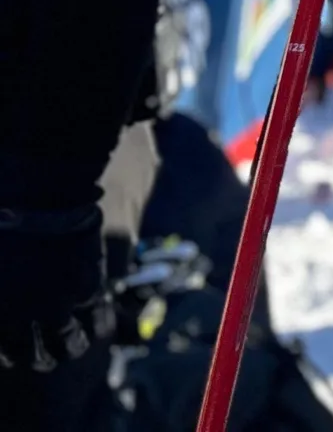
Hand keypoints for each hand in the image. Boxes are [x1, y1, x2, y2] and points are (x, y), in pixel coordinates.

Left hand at [0, 204, 112, 377]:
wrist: (35, 197)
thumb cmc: (1, 225)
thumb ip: (3, 288)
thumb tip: (8, 302)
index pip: (3, 351)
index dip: (8, 354)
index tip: (13, 354)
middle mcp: (22, 319)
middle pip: (32, 355)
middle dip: (38, 358)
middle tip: (43, 357)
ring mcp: (56, 306)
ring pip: (67, 344)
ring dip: (69, 348)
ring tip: (73, 347)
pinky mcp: (86, 289)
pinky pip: (95, 317)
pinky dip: (98, 324)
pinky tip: (100, 326)